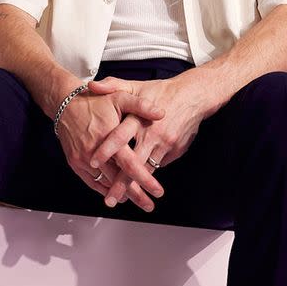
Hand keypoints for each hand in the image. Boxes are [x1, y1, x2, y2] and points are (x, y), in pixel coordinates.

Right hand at [55, 89, 166, 209]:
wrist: (64, 104)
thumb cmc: (95, 101)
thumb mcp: (120, 97)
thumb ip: (141, 105)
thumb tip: (162, 113)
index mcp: (109, 138)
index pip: (130, 164)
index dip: (145, 180)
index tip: (158, 192)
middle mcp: (95, 152)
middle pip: (118, 180)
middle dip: (136, 195)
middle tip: (149, 206)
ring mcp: (83, 159)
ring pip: (105, 183)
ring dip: (121, 194)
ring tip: (137, 201)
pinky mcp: (75, 163)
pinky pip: (92, 182)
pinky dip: (105, 189)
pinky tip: (116, 194)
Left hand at [85, 73, 212, 206]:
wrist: (194, 95)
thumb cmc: (161, 91)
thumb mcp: (136, 85)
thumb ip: (113, 86)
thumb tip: (91, 86)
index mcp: (139, 118)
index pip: (120, 136)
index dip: (107, 150)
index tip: (94, 162)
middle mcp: (152, 134)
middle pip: (134, 162)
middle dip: (121, 183)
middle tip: (110, 200)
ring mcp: (165, 144)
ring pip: (148, 170)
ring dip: (136, 186)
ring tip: (124, 200)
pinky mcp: (175, 151)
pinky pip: (159, 165)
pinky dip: (149, 174)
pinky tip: (141, 183)